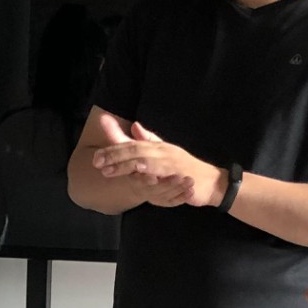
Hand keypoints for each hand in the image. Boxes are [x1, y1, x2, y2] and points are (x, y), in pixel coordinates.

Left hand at [91, 120, 223, 207]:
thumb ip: (148, 140)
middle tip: (97, 161)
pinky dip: (149, 169)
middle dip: (114, 155)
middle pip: (134, 149)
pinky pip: (162, 170)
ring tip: (108, 170)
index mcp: (157, 147)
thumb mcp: (164, 154)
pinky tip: (137, 170)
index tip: (97, 154)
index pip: (131, 144)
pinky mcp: (178, 172)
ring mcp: (170, 161)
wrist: (210, 182)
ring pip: (144, 159)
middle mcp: (162, 151)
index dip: (113, 148)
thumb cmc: (184, 169)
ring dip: (125, 164)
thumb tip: (134, 125)